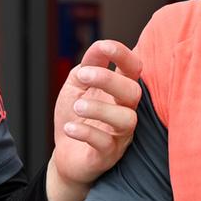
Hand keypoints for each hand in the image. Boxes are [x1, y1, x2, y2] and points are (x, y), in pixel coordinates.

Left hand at [46, 40, 141, 200]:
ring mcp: (120, 134)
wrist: (66, 153)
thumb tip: (100, 45)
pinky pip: (105, 143)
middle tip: (82, 77)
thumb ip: (89, 65)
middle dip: (108, 80)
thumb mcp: (77, 85)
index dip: (123, 54)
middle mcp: (126, 111)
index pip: (134, 68)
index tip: (103, 46)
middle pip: (133, 92)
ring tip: (77, 107)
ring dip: (99, 109)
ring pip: (126, 119)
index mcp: (120, 90)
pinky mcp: (108, 155)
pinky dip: (86, 132)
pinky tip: (70, 128)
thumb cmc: (75, 116)